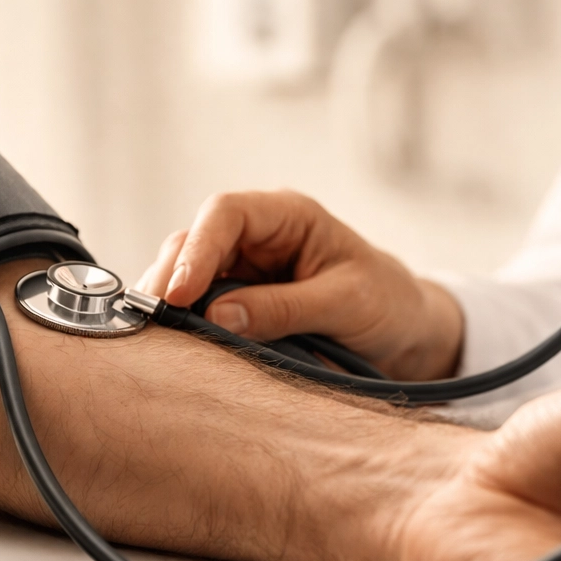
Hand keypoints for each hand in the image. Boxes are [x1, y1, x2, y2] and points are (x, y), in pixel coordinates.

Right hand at [137, 190, 463, 379]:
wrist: (405, 332)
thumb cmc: (386, 303)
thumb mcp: (346, 304)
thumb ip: (285, 307)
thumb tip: (219, 317)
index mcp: (288, 216)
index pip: (225, 214)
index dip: (197, 250)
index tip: (178, 295)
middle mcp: (257, 237)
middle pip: (193, 242)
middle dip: (169, 279)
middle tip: (154, 323)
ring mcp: (242, 270)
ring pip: (185, 276)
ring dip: (170, 305)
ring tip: (159, 339)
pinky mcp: (236, 303)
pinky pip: (198, 308)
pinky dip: (184, 325)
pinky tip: (174, 347)